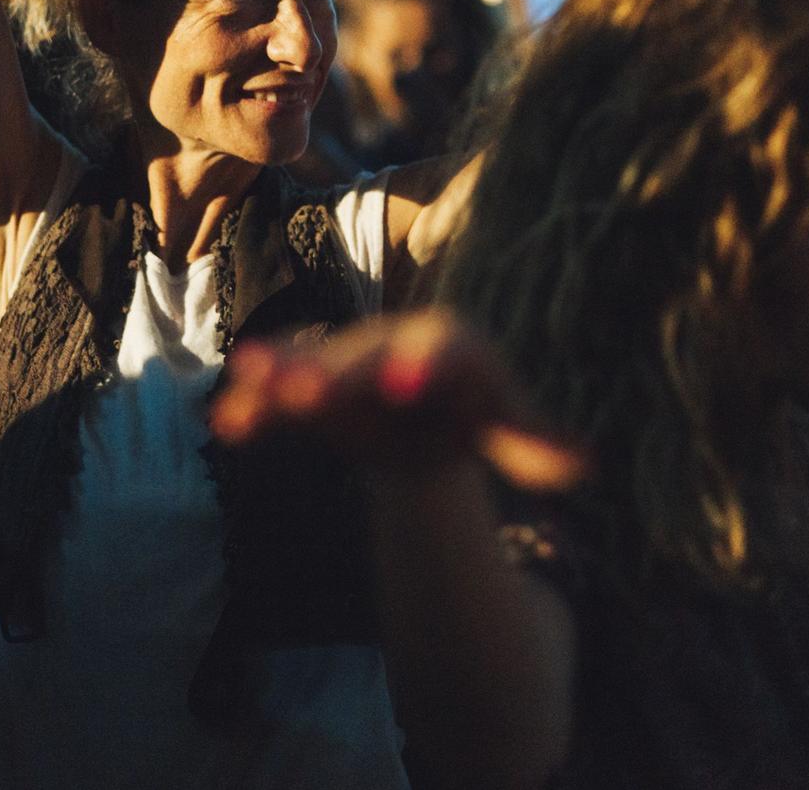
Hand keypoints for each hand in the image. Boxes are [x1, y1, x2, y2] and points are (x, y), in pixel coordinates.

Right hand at [210, 308, 585, 491]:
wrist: (425, 409)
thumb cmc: (473, 414)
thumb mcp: (508, 430)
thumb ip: (535, 445)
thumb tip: (581, 466)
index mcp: (451, 347)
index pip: (441, 350)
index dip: (424, 364)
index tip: (407, 384)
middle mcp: (393, 342)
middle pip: (366, 357)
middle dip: (338, 374)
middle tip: (309, 391)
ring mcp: (350, 360)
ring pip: (315, 365)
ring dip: (283, 375)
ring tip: (251, 381)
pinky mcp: (313, 383)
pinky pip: (284, 392)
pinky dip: (257, 405)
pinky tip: (228, 424)